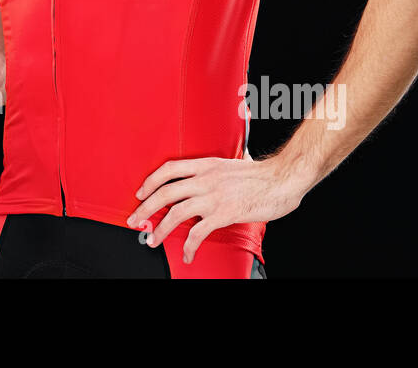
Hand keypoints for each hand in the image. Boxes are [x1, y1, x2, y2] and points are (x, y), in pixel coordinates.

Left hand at [125, 152, 306, 263]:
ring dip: (160, 229)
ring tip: (152, 240)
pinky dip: (188, 245)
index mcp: (206, 164)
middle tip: (135, 220)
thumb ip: (220, 168)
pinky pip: (198, 232)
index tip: (141, 192)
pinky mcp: (223, 213)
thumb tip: (219, 167)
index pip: (169, 169)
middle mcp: (205, 179)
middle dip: (145, 208)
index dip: (151, 181)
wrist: (282, 179)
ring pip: (176, 213)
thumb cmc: (262, 174)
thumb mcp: (234, 162)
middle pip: (165, 192)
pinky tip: (187, 254)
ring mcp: (213, 196)